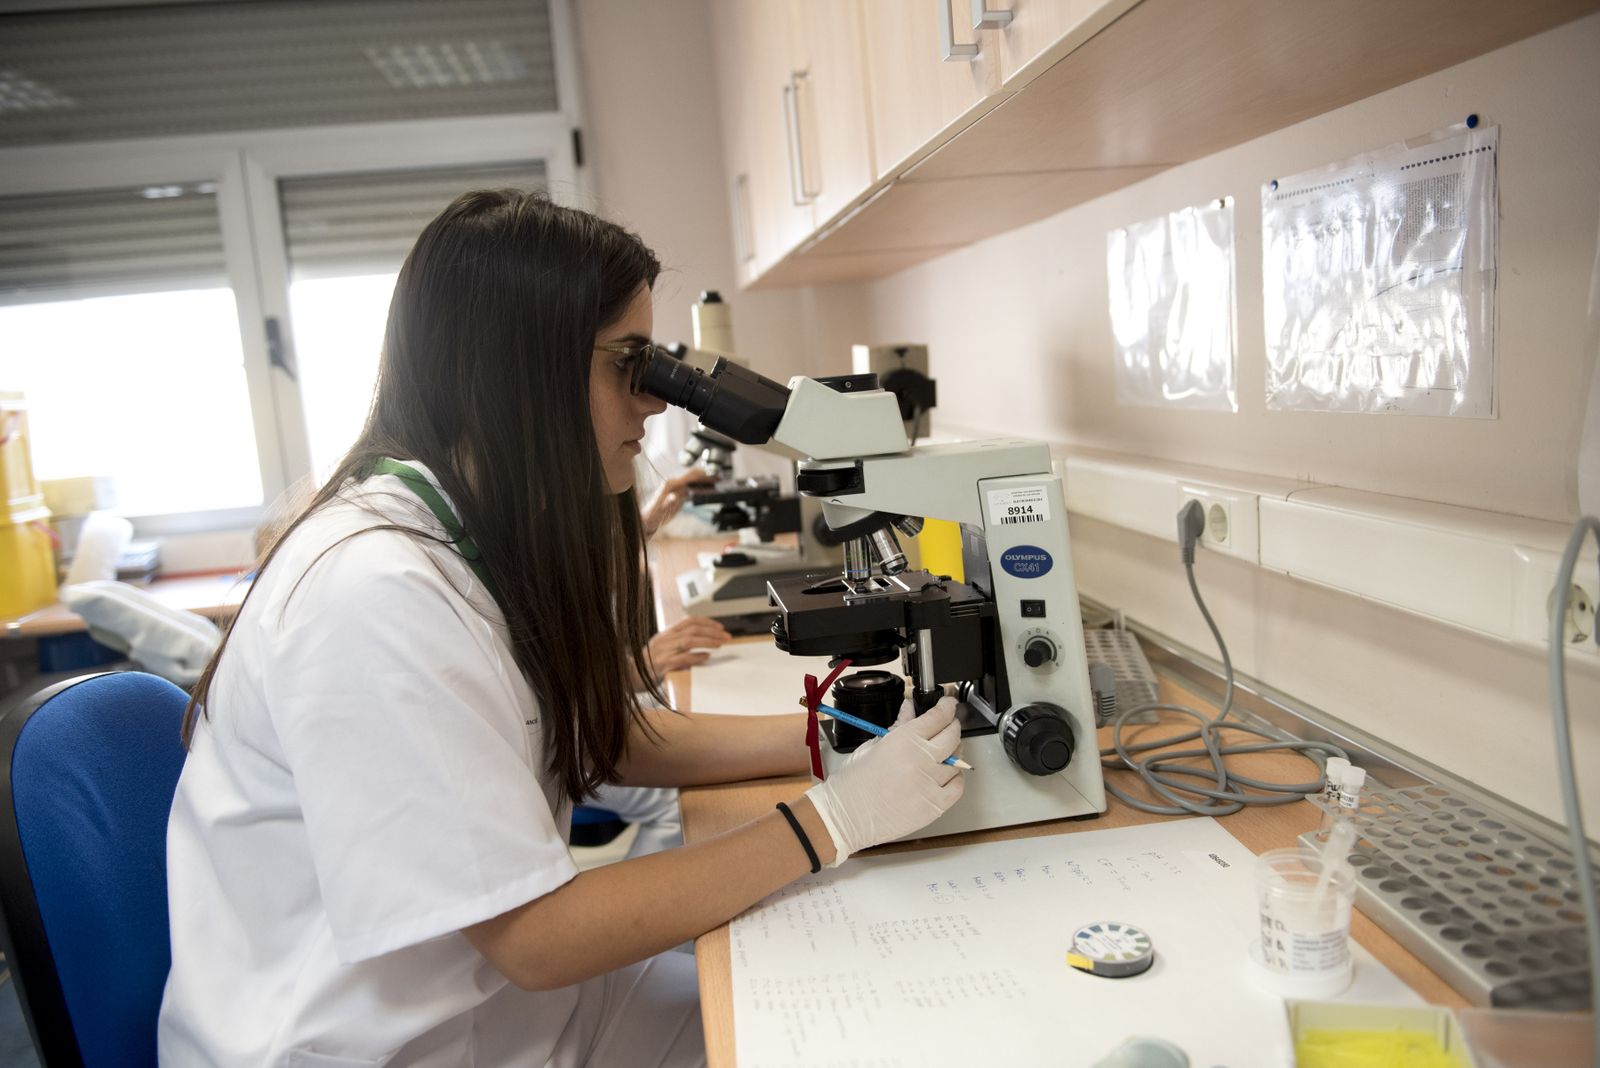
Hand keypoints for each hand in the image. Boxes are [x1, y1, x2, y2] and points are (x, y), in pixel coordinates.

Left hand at [642, 468, 716, 536]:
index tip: (714, 474)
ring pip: (694, 482)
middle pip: (693, 476)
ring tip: (718, 482)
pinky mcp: (678, 496)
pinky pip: (692, 489)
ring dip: (706, 482)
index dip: (703, 474)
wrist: (646, 522)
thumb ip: (666, 504)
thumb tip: (674, 496)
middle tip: (720, 477)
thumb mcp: (657, 513)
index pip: (689, 475)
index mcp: (669, 485)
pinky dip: (701, 489)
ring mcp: (676, 489)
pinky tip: (709, 491)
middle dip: (707, 476)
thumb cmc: (650, 517)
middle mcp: (673, 484)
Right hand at [642, 616, 731, 680]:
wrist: (629, 675)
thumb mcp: (661, 647)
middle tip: (726, 637)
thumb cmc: (647, 663)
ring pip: (689, 641)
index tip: (720, 627)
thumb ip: (677, 642)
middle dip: (712, 632)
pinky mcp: (662, 665)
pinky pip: (682, 658)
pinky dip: (696, 657)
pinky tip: (706, 657)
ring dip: (708, 642)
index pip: (689, 620)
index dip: (707, 622)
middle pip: (692, 629)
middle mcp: (665, 639)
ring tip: (720, 644)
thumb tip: (700, 640)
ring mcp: (663, 651)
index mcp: (666, 633)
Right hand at [804, 696, 964, 864]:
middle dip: (953, 726)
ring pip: (958, 761)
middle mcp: (921, 760)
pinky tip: (946, 775)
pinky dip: (956, 778)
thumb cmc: (852, 784)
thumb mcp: (872, 746)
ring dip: (955, 752)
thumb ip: (898, 726)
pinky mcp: (934, 806)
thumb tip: (909, 710)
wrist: (846, 817)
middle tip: (948, 725)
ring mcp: (930, 784)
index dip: (947, 708)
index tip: (948, 705)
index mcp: (904, 740)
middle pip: (953, 735)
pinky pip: (957, 787)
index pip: (938, 717)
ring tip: (943, 753)